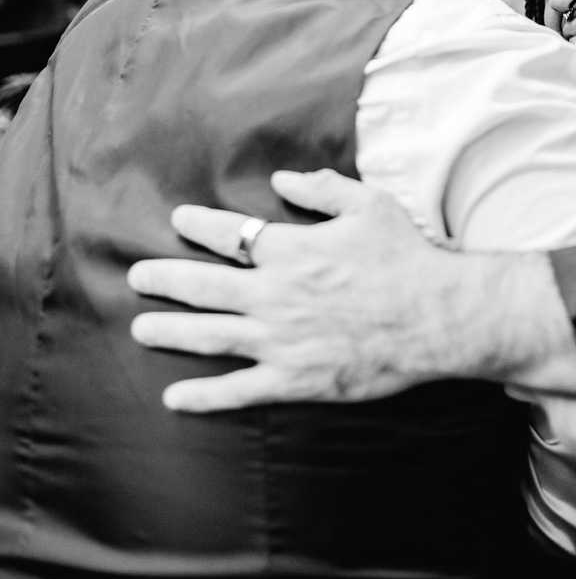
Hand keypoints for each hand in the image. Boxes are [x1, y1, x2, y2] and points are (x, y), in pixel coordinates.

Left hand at [128, 169, 575, 413]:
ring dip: (170, 332)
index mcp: (291, 250)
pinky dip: (203, 396)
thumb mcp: (368, 206)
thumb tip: (280, 180)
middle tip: (137, 276)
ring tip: (140, 329)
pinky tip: (175, 398)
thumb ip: (321, 190)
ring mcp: (279, 340)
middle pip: (205, 285)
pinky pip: (238, 390)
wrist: (435, 317)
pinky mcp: (293, 379)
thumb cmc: (405, 258)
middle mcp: (274, 295)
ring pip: (209, 336)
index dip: (201, 224)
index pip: (232, 233)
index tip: (180, 219)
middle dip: (165, 279)